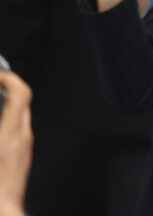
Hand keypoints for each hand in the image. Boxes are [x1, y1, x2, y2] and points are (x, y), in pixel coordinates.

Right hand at [0, 71, 31, 215]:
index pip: (21, 94)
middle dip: (8, 90)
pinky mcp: (23, 158)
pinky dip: (8, 123)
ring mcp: (25, 149)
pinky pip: (19, 133)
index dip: (10, 79)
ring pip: (21, 118)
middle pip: (23, 103)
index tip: (0, 75)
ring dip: (8, 107)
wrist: (4, 211)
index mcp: (9, 133)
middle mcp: (22, 138)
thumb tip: (2, 103)